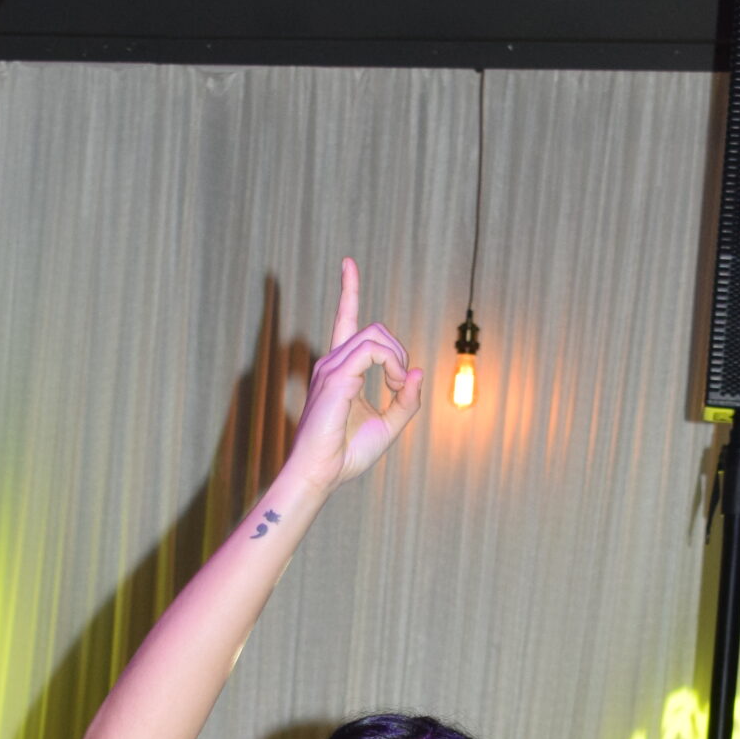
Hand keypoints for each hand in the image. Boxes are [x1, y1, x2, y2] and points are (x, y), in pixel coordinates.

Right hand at [286, 258, 423, 495]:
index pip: (345, 320)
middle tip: (400, 386)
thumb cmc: (347, 455)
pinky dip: (392, 364)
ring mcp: (331, 367)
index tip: (348, 264)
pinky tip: (393, 384)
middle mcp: (332, 363)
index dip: (348, 291)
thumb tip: (418, 372)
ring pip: (375, 334)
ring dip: (397, 359)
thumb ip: (405, 400)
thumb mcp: (389, 425)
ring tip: (396, 387)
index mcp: (341, 370)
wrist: (321, 474)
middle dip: (399, 351)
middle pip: (374, 329)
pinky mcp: (335, 376)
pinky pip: (372, 350)